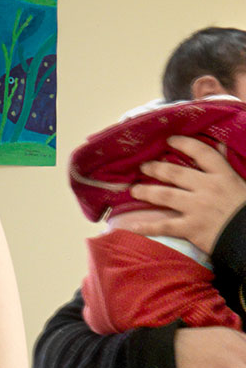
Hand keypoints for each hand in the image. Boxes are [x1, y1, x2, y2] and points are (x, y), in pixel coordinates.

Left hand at [108, 134, 245, 249]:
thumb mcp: (243, 185)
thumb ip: (226, 172)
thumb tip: (218, 152)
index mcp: (224, 176)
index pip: (203, 154)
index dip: (185, 144)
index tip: (169, 140)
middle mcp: (208, 189)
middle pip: (176, 174)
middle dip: (157, 168)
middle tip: (143, 166)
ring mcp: (197, 208)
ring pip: (165, 196)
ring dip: (146, 192)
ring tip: (134, 190)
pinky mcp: (191, 228)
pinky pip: (164, 226)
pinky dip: (146, 227)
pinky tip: (132, 226)